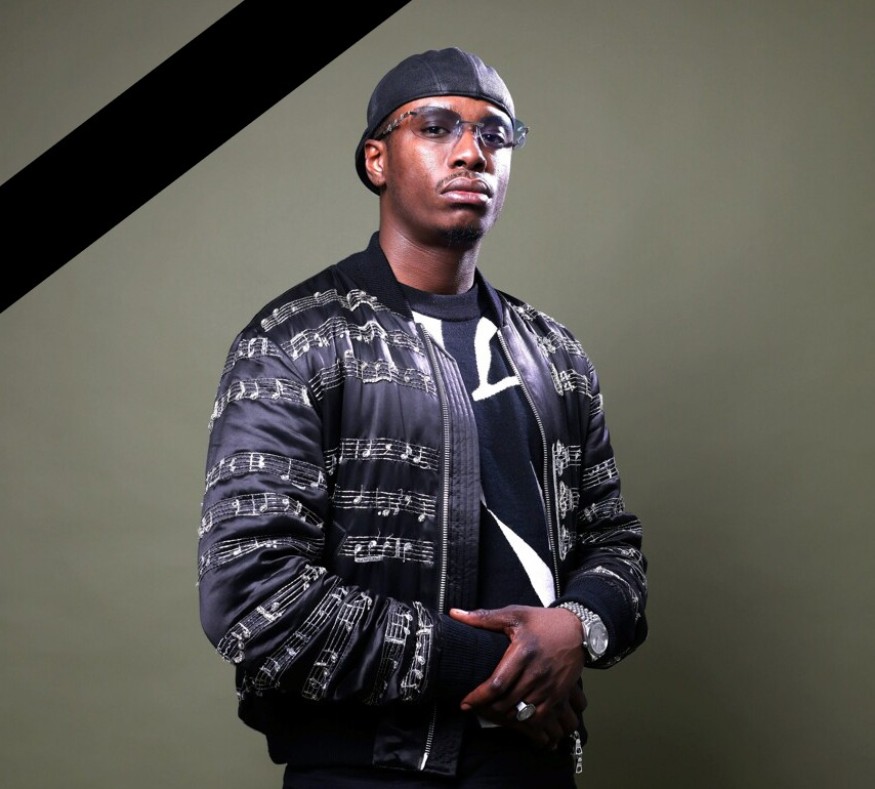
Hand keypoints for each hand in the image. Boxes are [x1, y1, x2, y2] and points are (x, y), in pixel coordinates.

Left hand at [450, 605, 586, 748]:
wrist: (577, 630)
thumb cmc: (542, 621)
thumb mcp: (514, 614)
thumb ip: (484, 617)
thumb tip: (455, 614)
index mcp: (523, 652)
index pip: (497, 684)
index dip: (478, 697)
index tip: (465, 703)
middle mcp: (537, 672)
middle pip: (507, 702)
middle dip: (487, 709)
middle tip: (475, 707)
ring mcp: (550, 686)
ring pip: (522, 713)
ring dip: (504, 716)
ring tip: (490, 712)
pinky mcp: (559, 695)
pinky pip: (539, 717)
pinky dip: (524, 721)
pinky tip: (513, 715)